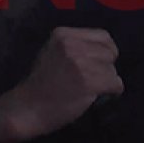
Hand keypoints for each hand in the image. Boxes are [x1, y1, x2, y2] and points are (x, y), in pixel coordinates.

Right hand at [7, 27, 123, 139]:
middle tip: (97, 77)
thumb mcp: (52, 51)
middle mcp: (72, 45)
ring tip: (94, 88)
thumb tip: (101, 49)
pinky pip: (115, 84)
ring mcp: (81, 62)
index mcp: (63, 34)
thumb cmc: (40, 83)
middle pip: (110, 52)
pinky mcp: (89, 81)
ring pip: (112, 69)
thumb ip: (74, 46)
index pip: (102, 35)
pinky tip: (99, 95)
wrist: (28, 108)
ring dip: (108, 80)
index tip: (101, 62)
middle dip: (107, 66)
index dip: (106, 50)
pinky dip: (112, 91)